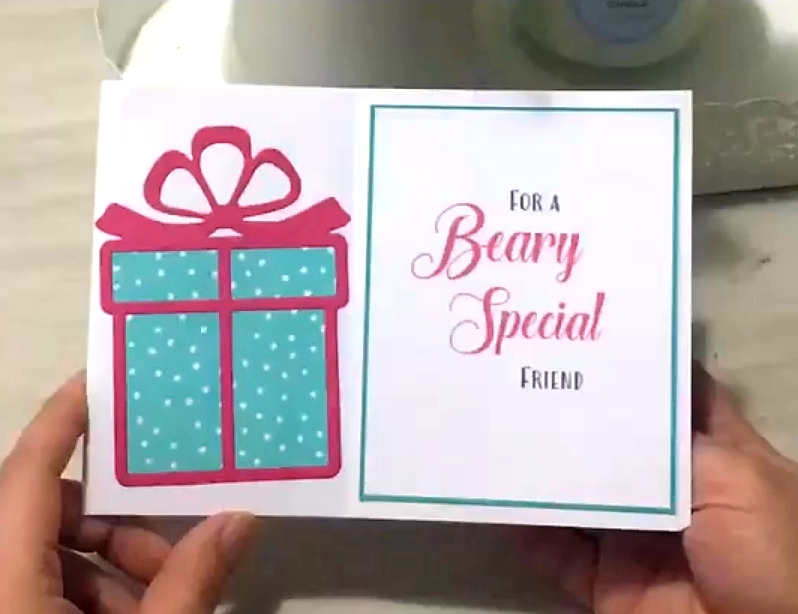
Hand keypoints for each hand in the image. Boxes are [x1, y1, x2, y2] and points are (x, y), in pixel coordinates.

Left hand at [0, 372, 257, 613]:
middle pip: (47, 513)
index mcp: (5, 577)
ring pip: (45, 552)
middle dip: (116, 523)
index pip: (27, 475)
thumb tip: (241, 519)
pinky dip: (86, 593)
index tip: (101, 380)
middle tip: (170, 552)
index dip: (61, 420)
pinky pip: (38, 583)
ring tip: (163, 598)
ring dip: (109, 564)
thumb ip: (190, 580)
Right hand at [522, 364, 797, 613]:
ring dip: (542, 471)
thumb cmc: (773, 555)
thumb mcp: (736, 480)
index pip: (676, 400)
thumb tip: (611, 407)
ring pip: (578, 496)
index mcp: (715, 459)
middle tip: (525, 378)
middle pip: (614, 446)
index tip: (594, 338)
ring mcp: (636, 538)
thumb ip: (673, 443)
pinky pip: (556, 552)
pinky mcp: (608, 582)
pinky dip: (525, 530)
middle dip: (574, 416)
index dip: (642, 370)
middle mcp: (672, 493)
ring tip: (500, 430)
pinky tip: (497, 499)